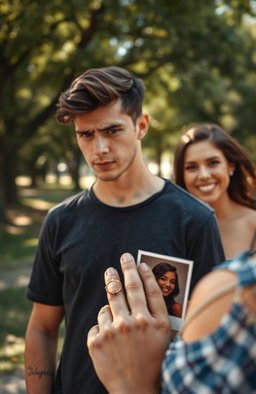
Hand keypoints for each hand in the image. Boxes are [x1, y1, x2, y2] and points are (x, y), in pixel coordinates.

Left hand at [87, 253, 170, 393]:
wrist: (135, 391)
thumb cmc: (153, 365)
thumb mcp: (165, 340)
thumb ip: (160, 316)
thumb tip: (152, 290)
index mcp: (157, 324)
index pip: (152, 291)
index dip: (146, 274)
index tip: (141, 263)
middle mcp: (138, 324)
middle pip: (131, 288)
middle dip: (126, 269)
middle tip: (123, 257)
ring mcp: (116, 331)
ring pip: (110, 302)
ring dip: (110, 290)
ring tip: (110, 278)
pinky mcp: (97, 341)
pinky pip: (98, 321)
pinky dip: (103, 323)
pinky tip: (108, 332)